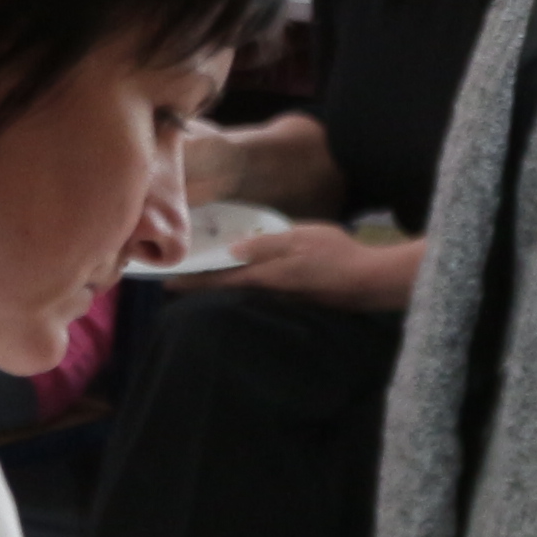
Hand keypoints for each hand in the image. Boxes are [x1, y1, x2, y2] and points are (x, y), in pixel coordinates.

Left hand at [180, 220, 414, 307]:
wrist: (368, 281)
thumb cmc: (335, 256)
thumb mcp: (297, 239)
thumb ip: (264, 244)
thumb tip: (231, 248)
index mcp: (264, 277)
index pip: (219, 281)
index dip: (192, 281)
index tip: (167, 283)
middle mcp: (268, 292)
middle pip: (227, 289)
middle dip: (203, 284)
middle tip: (180, 278)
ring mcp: (282, 297)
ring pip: (242, 290)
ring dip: (223, 284)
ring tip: (205, 276)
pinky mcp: (295, 296)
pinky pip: (260, 290)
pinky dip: (244, 282)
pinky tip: (245, 274)